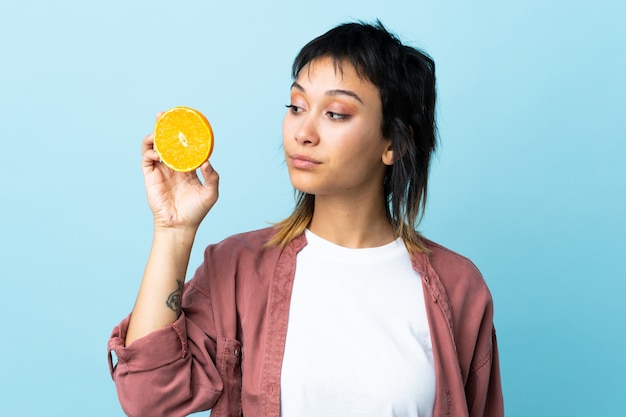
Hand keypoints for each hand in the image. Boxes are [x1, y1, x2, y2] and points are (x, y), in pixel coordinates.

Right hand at [141, 116, 218, 230]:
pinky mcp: (150, 177)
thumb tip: (206, 161)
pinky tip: (157, 153)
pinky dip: (150, 152)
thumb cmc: (196, 211)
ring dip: (153, 137)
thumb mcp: (211, 193)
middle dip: (163, 128)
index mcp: (187, 168)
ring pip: (154, 148)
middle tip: (162, 115)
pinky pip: (147, 160)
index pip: (183, 146)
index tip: (182, 122)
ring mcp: (161, 171)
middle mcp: (173, 167)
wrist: (180, 225)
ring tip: (156, 131)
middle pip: (166, 142)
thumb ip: (212, 177)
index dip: (181, 134)